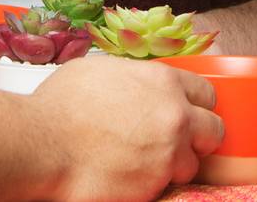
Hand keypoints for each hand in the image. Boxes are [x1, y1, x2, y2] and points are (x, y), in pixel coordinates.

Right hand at [32, 56, 223, 199]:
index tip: (187, 112)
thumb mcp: (102, 69)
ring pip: (191, 165)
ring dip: (174, 165)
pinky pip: (166, 187)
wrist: (43, 144)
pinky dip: (153, 184)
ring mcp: (167, 155)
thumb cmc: (61, 104)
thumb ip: (135, 77)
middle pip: (214, 131)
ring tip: (145, 163)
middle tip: (176, 141)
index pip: (207, 94)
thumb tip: (140, 85)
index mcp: (164, 82)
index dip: (196, 104)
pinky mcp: (154, 187)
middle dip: (198, 137)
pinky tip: (130, 175)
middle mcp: (174, 116)